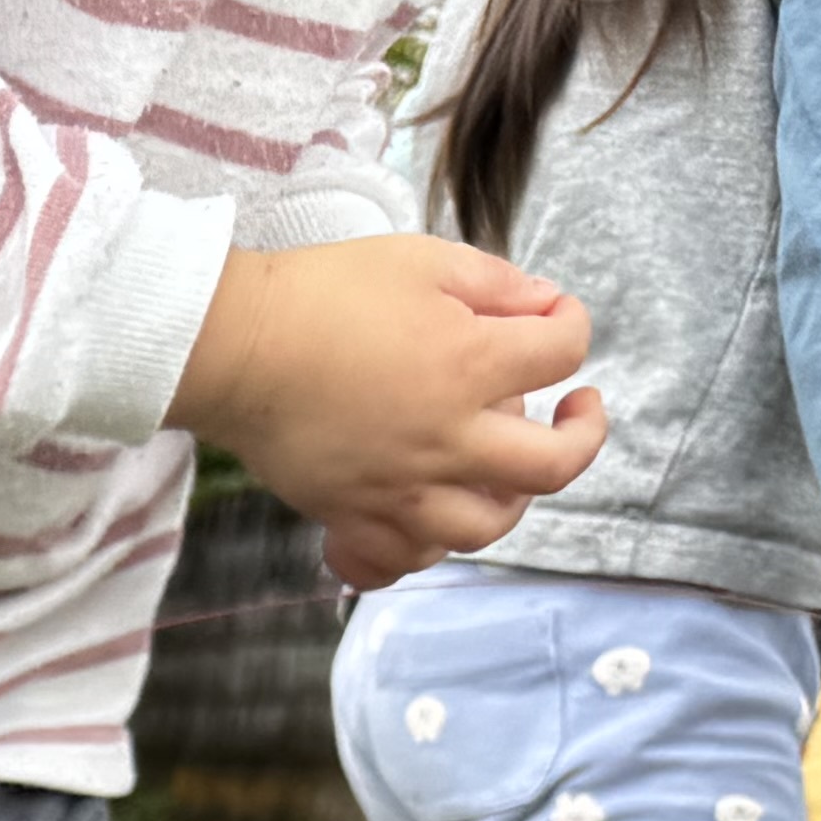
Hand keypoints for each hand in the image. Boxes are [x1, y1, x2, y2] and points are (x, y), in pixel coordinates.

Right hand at [173, 234, 601, 588]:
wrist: (237, 347)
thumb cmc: (323, 295)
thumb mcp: (424, 260)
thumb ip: (497, 282)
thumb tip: (541, 306)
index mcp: (471, 365)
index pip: (565, 352)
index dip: (569, 325)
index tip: (549, 316)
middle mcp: (446, 439)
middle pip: (552, 466)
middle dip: (583, 435)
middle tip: (574, 411)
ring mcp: (398, 488)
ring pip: (485, 528)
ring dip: (511, 499)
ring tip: (505, 472)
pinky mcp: (349, 514)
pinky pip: (401, 560)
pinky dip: (424, 548)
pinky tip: (430, 519)